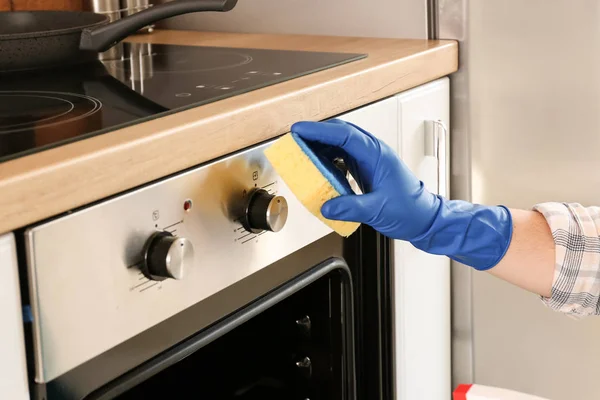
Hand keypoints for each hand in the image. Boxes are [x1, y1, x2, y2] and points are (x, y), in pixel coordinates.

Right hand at [291, 119, 440, 240]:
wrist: (423, 218)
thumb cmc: (409, 211)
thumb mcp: (378, 211)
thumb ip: (351, 208)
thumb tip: (327, 206)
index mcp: (378, 155)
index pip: (345, 135)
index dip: (320, 131)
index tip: (300, 130)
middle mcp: (373, 152)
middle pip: (341, 133)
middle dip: (316, 134)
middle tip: (295, 139)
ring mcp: (369, 159)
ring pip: (340, 143)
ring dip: (321, 146)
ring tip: (302, 154)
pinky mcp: (366, 168)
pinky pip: (343, 157)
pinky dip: (328, 160)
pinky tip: (319, 170)